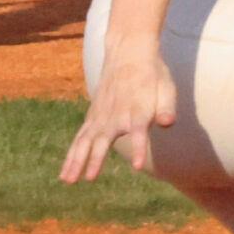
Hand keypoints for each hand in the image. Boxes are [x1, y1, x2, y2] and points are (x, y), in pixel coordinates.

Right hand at [61, 43, 177, 182]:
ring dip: (76, 161)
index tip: (137, 166)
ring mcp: (101, 116)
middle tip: (88, 179)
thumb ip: (167, 107)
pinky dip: (72, 154)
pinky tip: (66, 171)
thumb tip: (168, 123)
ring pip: (85, 141)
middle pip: (103, 139)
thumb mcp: (167, 88)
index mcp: (136, 110)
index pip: (138, 132)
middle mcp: (115, 115)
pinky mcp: (93, 117)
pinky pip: (80, 138)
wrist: (129, 53)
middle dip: (95, 159)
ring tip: (68, 180)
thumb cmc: (152, 74)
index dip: (138, 148)